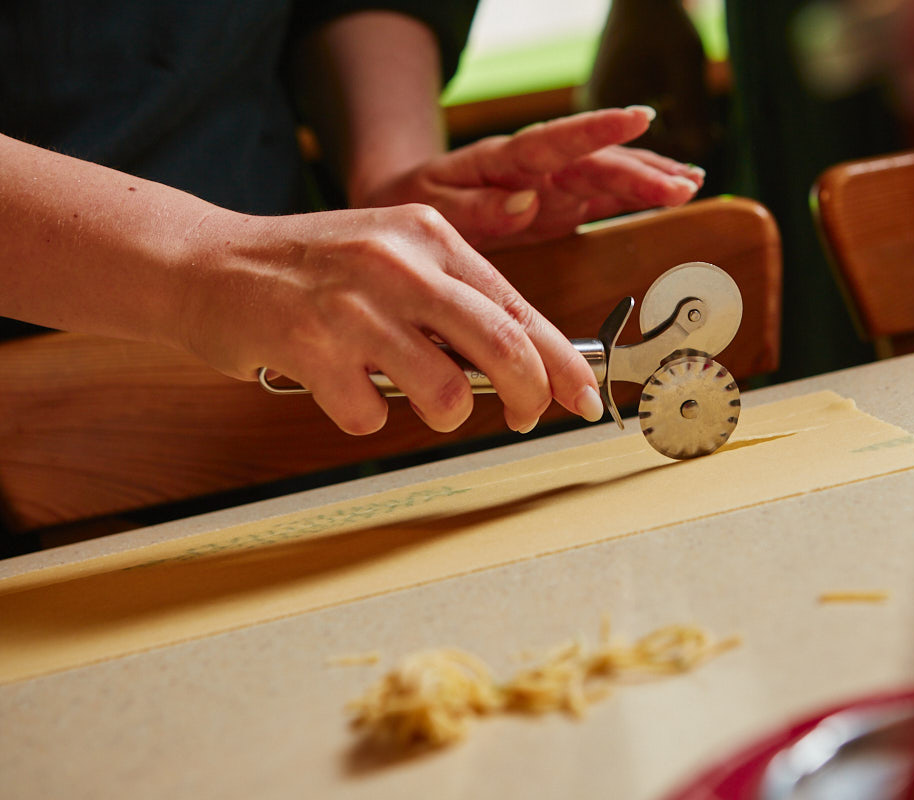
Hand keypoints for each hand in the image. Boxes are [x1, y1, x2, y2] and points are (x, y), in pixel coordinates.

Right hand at [179, 204, 604, 434]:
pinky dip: (360, 415)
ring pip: (444, 392)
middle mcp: (398, 262)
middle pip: (503, 346)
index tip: (582, 396)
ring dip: (436, 412)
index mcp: (429, 234)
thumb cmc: (307, 268)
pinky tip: (336, 386)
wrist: (202, 261)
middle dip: (527, 396)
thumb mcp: (389, 257)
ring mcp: (353, 305)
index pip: (518, 307)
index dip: (561, 360)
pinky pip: (369, 415)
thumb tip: (523, 366)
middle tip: (523, 418)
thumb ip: (451, 302)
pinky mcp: (310, 347)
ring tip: (404, 394)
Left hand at [352, 107, 705, 249]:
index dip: (597, 129)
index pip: (556, 140)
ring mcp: (553, 183)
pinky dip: (640, 195)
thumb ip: (474, 209)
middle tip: (682, 183)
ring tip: (692, 183)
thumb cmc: (414, 199)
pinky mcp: (561, 204)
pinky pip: (607, 196)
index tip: (637, 117)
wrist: (409, 199)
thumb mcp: (430, 206)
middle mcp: (536, 166)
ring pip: (610, 174)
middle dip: (641, 170)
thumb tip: (525, 202)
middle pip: (595, 162)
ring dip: (651, 178)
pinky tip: (675, 192)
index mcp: (503, 159)